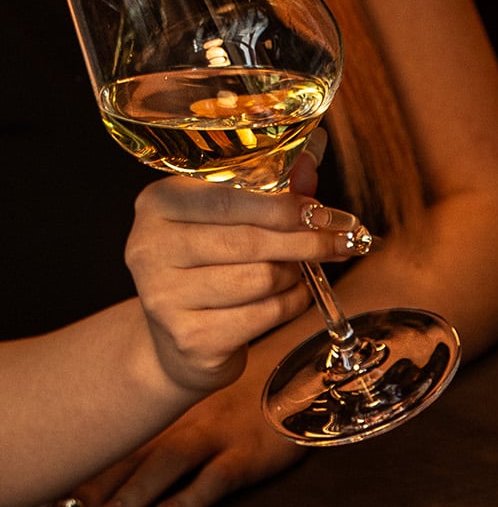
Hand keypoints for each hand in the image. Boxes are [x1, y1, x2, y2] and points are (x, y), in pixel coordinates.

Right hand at [125, 161, 369, 398]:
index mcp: (157, 204)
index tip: (321, 212)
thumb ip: (265, 195)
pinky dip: (291, 305)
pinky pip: (264, 315)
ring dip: (295, 275)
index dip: (283, 206)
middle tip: (337, 243)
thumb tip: (309, 164)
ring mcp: (165, 295)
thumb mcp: (224, 225)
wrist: (176, 343)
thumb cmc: (206, 272)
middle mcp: (151, 247)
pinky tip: (290, 298)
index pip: (228, 199)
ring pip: (261, 278)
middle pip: (248, 240)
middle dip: (304, 242)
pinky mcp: (191, 337)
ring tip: (299, 273)